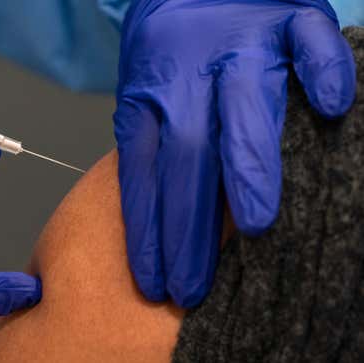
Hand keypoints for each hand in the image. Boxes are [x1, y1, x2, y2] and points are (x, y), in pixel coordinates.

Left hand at [114, 0, 355, 306]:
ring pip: (244, 104)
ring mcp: (241, 44)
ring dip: (248, 164)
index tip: (153, 281)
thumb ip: (153, 145)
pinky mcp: (288, 19)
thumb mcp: (145, 96)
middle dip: (187, 224)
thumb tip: (157, 221)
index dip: (147, 229)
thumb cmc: (172, 55)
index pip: (142, 171)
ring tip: (252, 225)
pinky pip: (310, 42)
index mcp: (149, 95)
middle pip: (185, 154)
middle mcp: (190, 73)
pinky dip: (324, 72)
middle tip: (191, 283)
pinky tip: (333, 108)